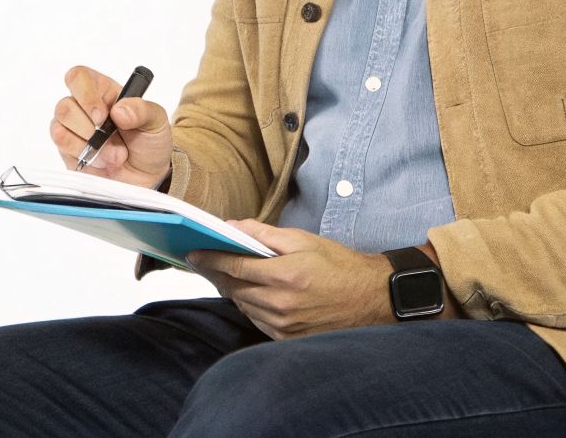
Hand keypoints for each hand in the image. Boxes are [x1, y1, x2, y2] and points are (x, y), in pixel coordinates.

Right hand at [49, 65, 171, 188]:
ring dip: (91, 146)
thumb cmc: (149, 142)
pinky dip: (86, 156)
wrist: (148, 176)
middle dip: (90, 129)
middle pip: (64, 106)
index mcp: (102, 90)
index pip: (78, 77)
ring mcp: (72, 129)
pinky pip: (63, 149)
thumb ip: (142, 110)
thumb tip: (118, 110)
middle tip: (114, 140)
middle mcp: (82, 106)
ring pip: (60, 128)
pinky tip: (103, 161)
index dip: (85, 94)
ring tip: (115, 155)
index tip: (103, 116)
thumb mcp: (156, 121)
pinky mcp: (68, 151)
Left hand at [186, 220, 394, 339]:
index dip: (209, 259)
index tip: (192, 253)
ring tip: (225, 274)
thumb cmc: (339, 265)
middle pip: (232, 288)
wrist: (372, 299)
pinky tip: (249, 292)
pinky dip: (249, 305)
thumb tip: (232, 226)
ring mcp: (283, 326)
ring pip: (242, 305)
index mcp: (284, 276)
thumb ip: (263, 234)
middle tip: (203, 260)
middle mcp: (281, 305)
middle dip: (216, 273)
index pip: (233, 267)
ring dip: (231, 289)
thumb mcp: (303, 240)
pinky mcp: (287, 339)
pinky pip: (256, 320)